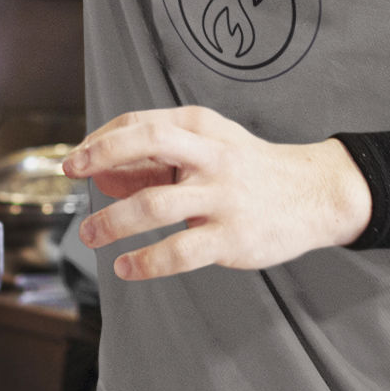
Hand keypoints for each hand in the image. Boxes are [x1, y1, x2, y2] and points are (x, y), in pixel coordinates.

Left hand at [64, 106, 371, 281]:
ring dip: (113, 221)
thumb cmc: (251, 171)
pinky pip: (179, 251)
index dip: (101, 140)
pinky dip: (146, 261)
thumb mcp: (207, 151)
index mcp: (202, 128)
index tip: (76, 159)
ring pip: (155, 204)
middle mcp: (211, 156)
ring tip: (91, 234)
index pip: (140, 124)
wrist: (315, 194)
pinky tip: (127, 267)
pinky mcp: (232, 236)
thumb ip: (155, 163)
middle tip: (73, 173)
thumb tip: (100, 175)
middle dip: (102, 155)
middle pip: (150, 143)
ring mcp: (222, 197)